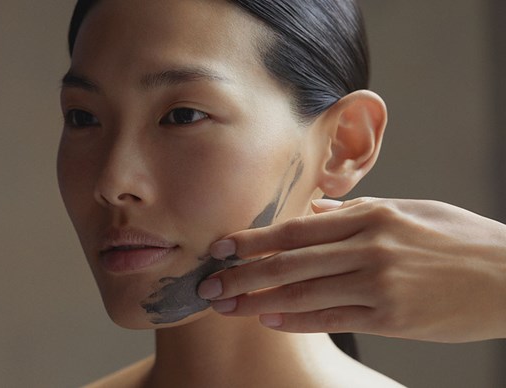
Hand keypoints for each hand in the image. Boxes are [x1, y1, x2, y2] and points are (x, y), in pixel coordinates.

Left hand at [197, 198, 505, 342]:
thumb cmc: (457, 239)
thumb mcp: (408, 210)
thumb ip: (357, 209)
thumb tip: (316, 207)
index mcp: (372, 215)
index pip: (299, 227)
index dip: (256, 238)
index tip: (222, 245)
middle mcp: (370, 247)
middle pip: (292, 260)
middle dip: (245, 271)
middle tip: (209, 282)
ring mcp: (380, 283)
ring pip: (305, 291)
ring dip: (260, 298)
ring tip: (227, 305)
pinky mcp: (393, 317)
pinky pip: (333, 317)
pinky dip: (297, 318)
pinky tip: (269, 319)